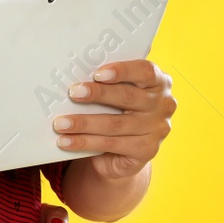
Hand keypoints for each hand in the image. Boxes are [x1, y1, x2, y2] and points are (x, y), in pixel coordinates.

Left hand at [52, 59, 174, 180]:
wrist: (124, 149)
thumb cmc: (117, 109)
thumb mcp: (117, 93)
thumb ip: (106, 83)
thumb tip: (73, 77)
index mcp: (158, 82)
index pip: (145, 72)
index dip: (122, 71)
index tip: (98, 74)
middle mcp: (163, 105)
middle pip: (128, 97)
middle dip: (97, 94)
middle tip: (73, 93)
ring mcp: (157, 129)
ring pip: (115, 124)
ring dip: (84, 123)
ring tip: (60, 123)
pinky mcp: (147, 151)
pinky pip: (111, 144)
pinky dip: (85, 142)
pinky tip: (66, 141)